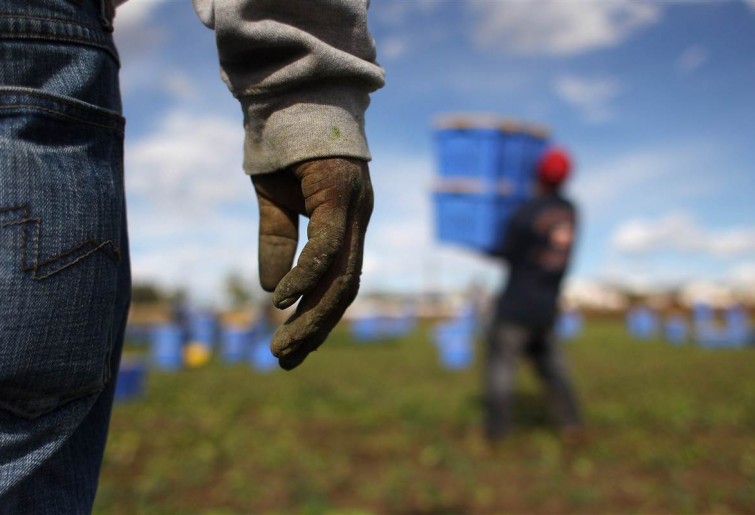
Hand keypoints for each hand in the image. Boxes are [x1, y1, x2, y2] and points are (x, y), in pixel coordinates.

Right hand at [252, 158, 372, 369]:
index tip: (293, 347)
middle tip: (286, 361)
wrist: (290, 94)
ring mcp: (353, 207)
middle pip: (346, 288)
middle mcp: (357, 219)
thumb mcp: (275, 203)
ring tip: (283, 347)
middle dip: (317, 329)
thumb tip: (270, 291)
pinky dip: (306, 276)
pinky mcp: (339, 191)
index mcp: (346, 223)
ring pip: (342, 275)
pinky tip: (282, 300)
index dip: (318, 317)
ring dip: (313, 316)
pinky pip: (326, 244)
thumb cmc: (285, 147)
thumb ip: (276, 243)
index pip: (340, 281)